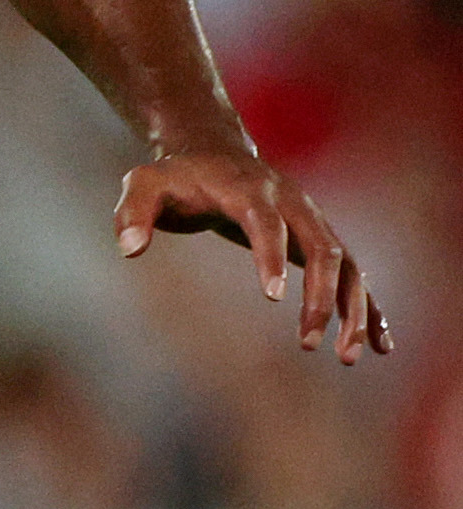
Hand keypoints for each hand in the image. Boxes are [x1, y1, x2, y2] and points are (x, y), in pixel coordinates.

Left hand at [118, 150, 391, 362]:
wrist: (213, 151)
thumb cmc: (175, 176)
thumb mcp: (142, 183)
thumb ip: (132, 211)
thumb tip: (129, 248)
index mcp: (250, 190)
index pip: (266, 223)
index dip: (270, 256)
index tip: (274, 297)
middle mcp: (293, 204)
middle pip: (323, 248)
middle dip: (322, 296)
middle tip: (311, 345)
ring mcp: (312, 221)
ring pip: (347, 265)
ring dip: (354, 309)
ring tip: (346, 357)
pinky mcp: (318, 239)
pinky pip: (353, 274)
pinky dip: (369, 307)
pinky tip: (379, 345)